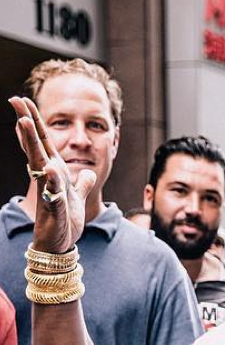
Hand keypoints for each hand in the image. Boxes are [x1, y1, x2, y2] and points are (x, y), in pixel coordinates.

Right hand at [9, 95, 95, 254]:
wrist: (61, 244)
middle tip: (16, 101)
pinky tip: (51, 168)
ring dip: (33, 144)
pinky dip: (54, 181)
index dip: (35, 122)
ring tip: (26, 122)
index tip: (22, 101)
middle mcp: (49, 178)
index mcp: (55, 172)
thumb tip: (88, 171)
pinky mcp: (54, 207)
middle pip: (37, 146)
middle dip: (28, 123)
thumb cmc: (65, 220)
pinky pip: (54, 192)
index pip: (44, 143)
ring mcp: (50, 191)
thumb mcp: (78, 197)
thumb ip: (82, 183)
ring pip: (40, 163)